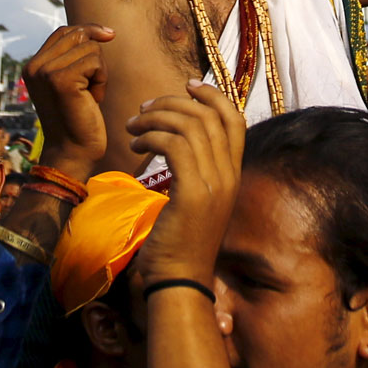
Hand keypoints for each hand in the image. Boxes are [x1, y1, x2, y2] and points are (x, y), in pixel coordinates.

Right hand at [22, 25, 114, 182]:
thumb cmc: (77, 118)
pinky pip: (95, 61)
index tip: (109, 35)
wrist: (73, 152)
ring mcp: (46, 72)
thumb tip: (100, 30)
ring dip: (99, 72)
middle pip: (78, 36)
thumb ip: (72, 58)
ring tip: (89, 96)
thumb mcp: (69, 83)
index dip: (88, 30)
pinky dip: (101, 80)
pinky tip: (93, 99)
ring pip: (90, 48)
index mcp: (32, 66)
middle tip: (91, 85)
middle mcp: (34, 66)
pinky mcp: (61, 80)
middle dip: (95, 57)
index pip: (63, 32)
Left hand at [127, 82, 242, 286]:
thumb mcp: (196, 201)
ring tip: (132, 128)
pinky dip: (151, 137)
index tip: (186, 86)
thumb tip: (178, 141)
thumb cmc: (180, 243)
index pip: (235, 118)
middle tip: (144, 109)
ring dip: (155, 118)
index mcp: (233, 174)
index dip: (213, 95)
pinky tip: (135, 146)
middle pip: (208, 115)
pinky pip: (173, 144)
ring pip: (189, 125)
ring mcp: (214, 184)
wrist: (179, 281)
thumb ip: (196, 171)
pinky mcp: (192, 192)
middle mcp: (228, 175)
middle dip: (172, 103)